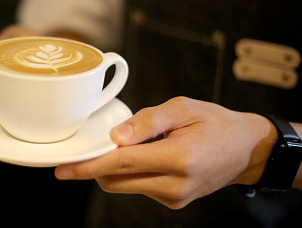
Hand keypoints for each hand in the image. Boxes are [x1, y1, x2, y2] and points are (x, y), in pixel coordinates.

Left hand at [55, 96, 277, 208]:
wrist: (246, 150)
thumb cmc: (215, 123)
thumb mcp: (183, 108)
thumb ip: (147, 122)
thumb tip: (115, 136)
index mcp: (179, 157)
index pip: (121, 163)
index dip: (88, 166)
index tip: (64, 168)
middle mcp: (176, 184)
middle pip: (116, 180)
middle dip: (96, 166)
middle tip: (89, 147)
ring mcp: (175, 197)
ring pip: (124, 186)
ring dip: (115, 168)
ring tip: (131, 145)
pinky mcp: (174, 202)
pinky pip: (139, 188)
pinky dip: (131, 172)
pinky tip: (145, 156)